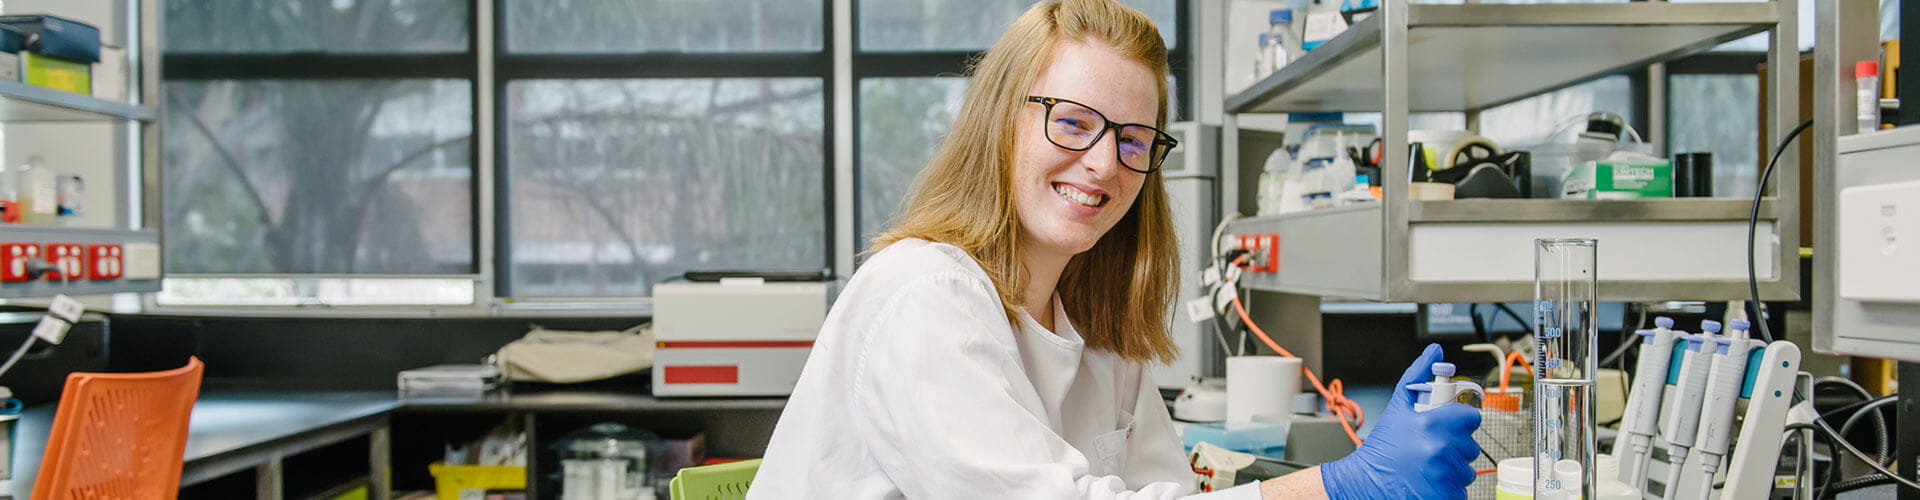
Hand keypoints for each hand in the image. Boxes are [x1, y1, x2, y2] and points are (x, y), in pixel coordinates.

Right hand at [1319, 343, 1481, 499]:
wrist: (1364, 481)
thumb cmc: (1381, 447)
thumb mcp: (1397, 406)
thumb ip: (1417, 375)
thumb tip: (1434, 351)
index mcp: (1432, 424)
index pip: (1472, 418)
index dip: (1461, 421)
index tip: (1450, 425)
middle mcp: (1440, 450)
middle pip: (1470, 444)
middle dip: (1454, 446)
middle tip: (1432, 447)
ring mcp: (1444, 476)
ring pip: (1467, 468)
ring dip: (1452, 468)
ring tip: (1429, 465)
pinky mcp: (1444, 496)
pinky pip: (1460, 489)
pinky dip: (1448, 488)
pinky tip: (1430, 481)